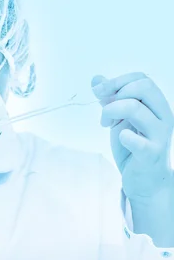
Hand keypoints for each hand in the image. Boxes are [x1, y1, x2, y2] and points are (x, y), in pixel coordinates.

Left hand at [92, 73, 173, 203]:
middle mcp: (163, 116)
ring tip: (106, 125)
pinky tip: (120, 138)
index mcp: (157, 105)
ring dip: (112, 112)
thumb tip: (96, 79)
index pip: (142, 78)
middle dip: (116, 93)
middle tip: (105, 111)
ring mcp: (159, 135)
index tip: (99, 93)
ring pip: (135, 107)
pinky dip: (123, 136)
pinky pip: (136, 140)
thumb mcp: (120, 120)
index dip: (117, 81)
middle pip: (143, 86)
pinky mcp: (150, 153)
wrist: (145, 180)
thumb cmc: (133, 148)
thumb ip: (111, 100)